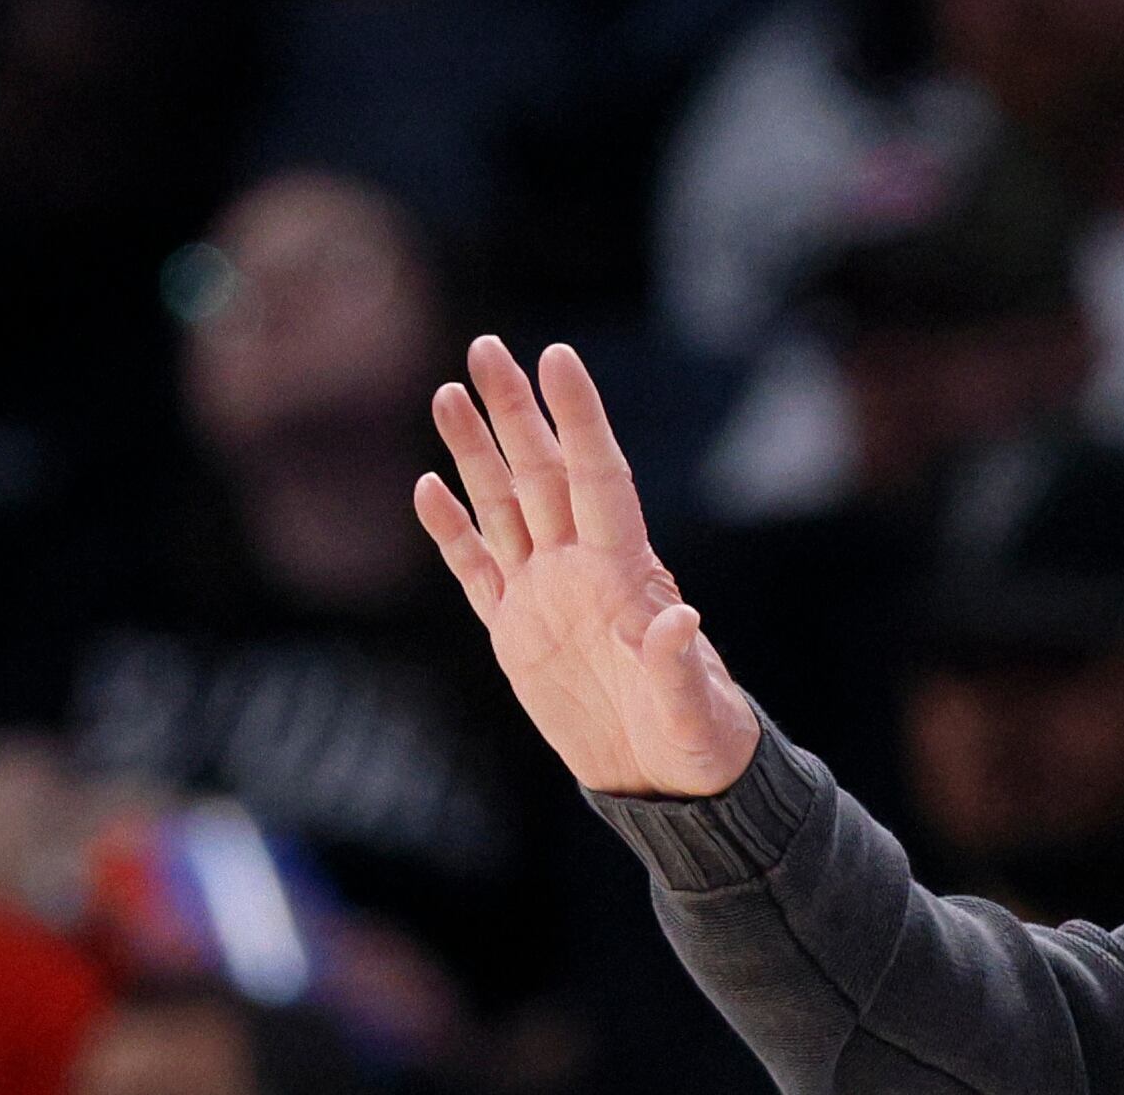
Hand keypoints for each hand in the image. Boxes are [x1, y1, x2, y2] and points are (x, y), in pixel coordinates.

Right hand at [413, 336, 757, 796]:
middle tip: (485, 344)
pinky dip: (450, 532)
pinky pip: (476, 571)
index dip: (578, 417)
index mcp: (625, 570)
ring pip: (502, 507)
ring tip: (448, 391)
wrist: (666, 780)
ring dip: (475, 453)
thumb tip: (679, 617)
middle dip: (513, 410)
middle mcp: (581, 568)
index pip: (596, 475)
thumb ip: (677, 663)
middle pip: (540, 473)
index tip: (556, 355)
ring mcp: (544, 596)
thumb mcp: (690, 706)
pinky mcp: (514, 634)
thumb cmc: (695, 737)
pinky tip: (428, 487)